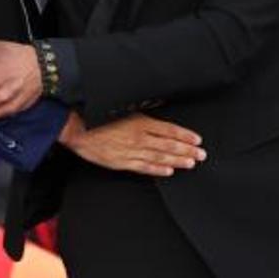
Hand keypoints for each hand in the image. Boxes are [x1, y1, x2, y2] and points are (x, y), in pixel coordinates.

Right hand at [58, 112, 205, 176]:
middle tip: (201, 155)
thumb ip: (140, 110)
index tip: (197, 140)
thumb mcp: (122, 107)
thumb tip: (157, 106)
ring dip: (177, 160)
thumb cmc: (98, 115)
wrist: (77, 129)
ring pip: (160, 157)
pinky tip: (168, 171)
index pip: (169, 130)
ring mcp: (131, 152)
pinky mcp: (122, 162)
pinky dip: (157, 170)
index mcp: (140, 122)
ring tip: (191, 163)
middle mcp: (139, 138)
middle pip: (168, 145)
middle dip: (187, 150)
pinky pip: (144, 167)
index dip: (185, 136)